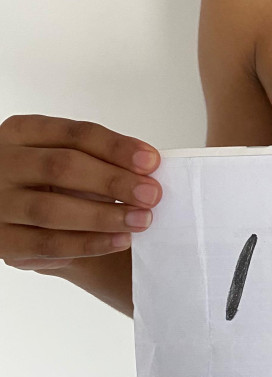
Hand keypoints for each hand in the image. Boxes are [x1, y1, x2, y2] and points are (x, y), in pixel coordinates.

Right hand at [0, 115, 160, 271]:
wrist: (16, 213)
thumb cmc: (49, 178)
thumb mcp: (64, 154)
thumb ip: (98, 156)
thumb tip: (148, 168)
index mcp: (21, 131)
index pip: (74, 134)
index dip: (116, 147)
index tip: (152, 161)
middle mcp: (3, 163)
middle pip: (62, 168)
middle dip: (113, 181)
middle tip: (151, 194)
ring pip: (52, 210)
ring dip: (104, 216)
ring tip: (141, 219)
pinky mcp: (3, 241)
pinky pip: (48, 245)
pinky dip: (89, 244)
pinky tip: (120, 239)